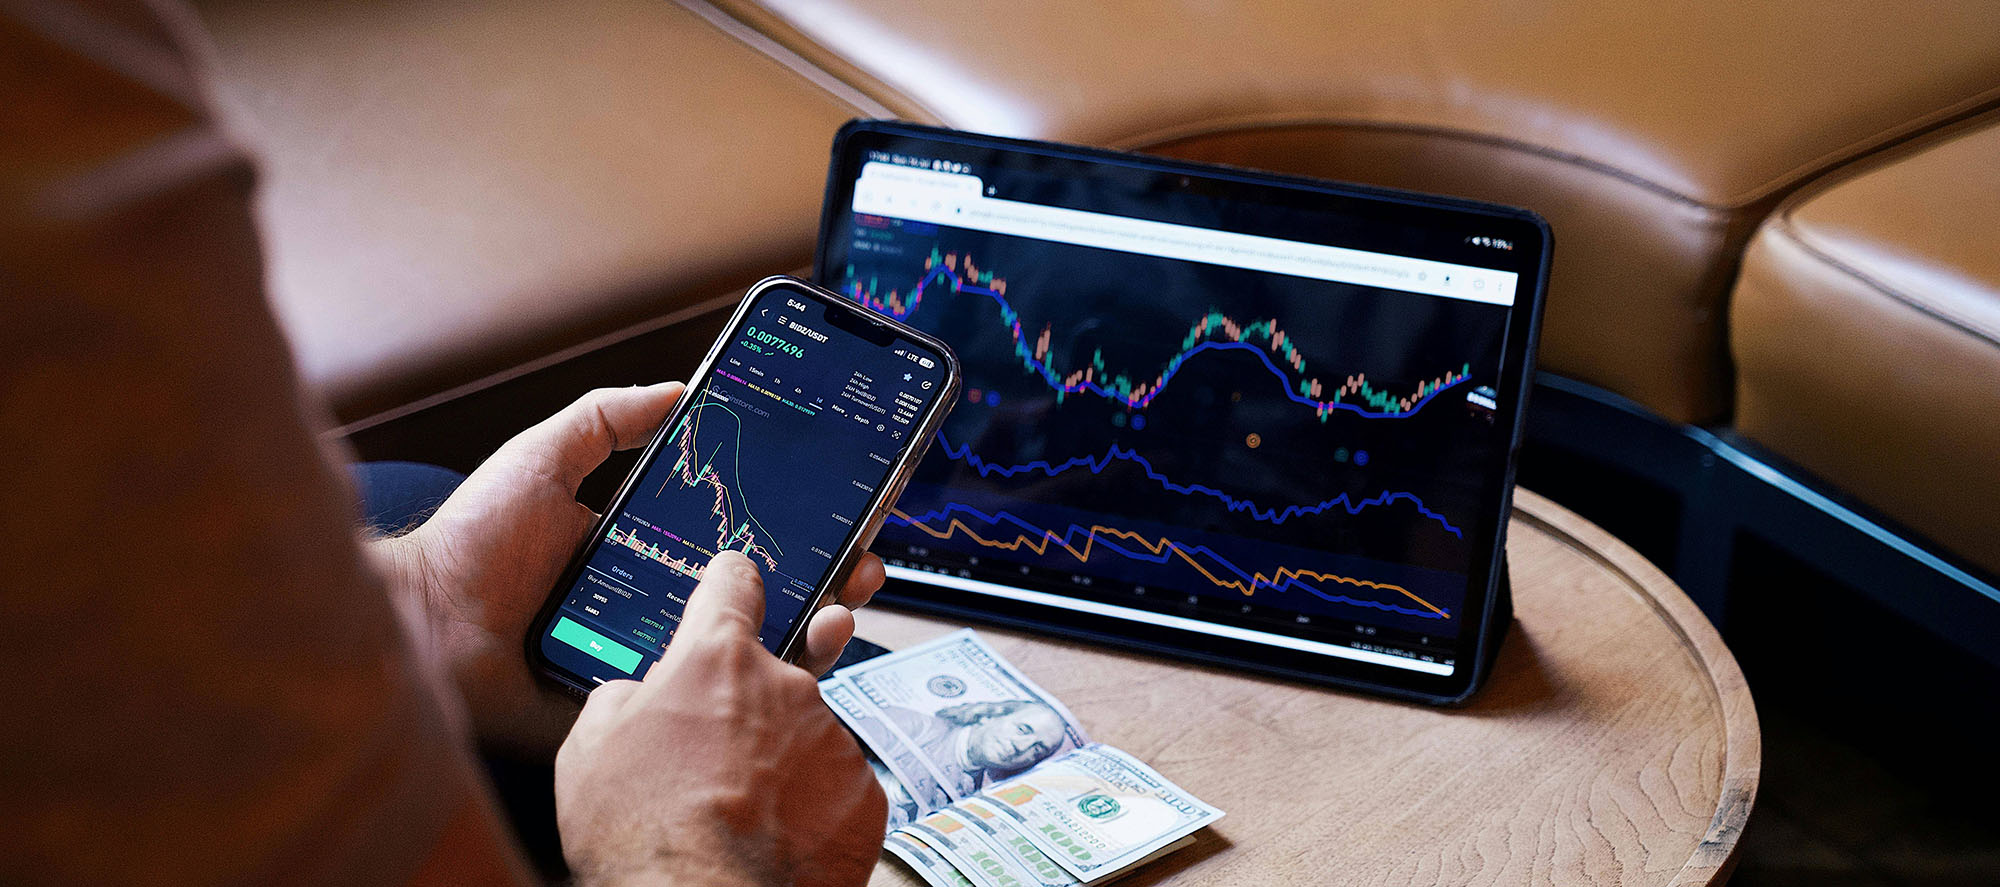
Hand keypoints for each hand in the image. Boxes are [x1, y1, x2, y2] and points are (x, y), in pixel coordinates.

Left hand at [371, 384, 886, 756]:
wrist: (421, 623)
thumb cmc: (470, 544)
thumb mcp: (543, 457)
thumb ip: (605, 419)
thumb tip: (677, 388)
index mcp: (648, 553)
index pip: (740, 539)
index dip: (796, 527)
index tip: (842, 510)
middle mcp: (659, 607)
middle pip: (761, 597)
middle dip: (825, 581)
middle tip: (862, 564)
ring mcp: (652, 659)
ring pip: (747, 654)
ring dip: (808, 632)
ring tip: (841, 609)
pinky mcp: (635, 708)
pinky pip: (701, 705)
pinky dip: (753, 691)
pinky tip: (789, 662)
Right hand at [556, 550, 886, 886]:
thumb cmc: (641, 833)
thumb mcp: (590, 745)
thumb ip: (624, 695)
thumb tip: (644, 692)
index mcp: (717, 658)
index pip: (734, 585)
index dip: (731, 585)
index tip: (739, 585)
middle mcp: (786, 685)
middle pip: (772, 675)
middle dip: (748, 708)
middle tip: (715, 759)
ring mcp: (832, 738)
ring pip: (805, 735)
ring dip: (780, 761)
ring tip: (739, 810)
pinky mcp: (864, 793)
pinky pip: (836, 785)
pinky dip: (812, 806)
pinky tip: (777, 834)